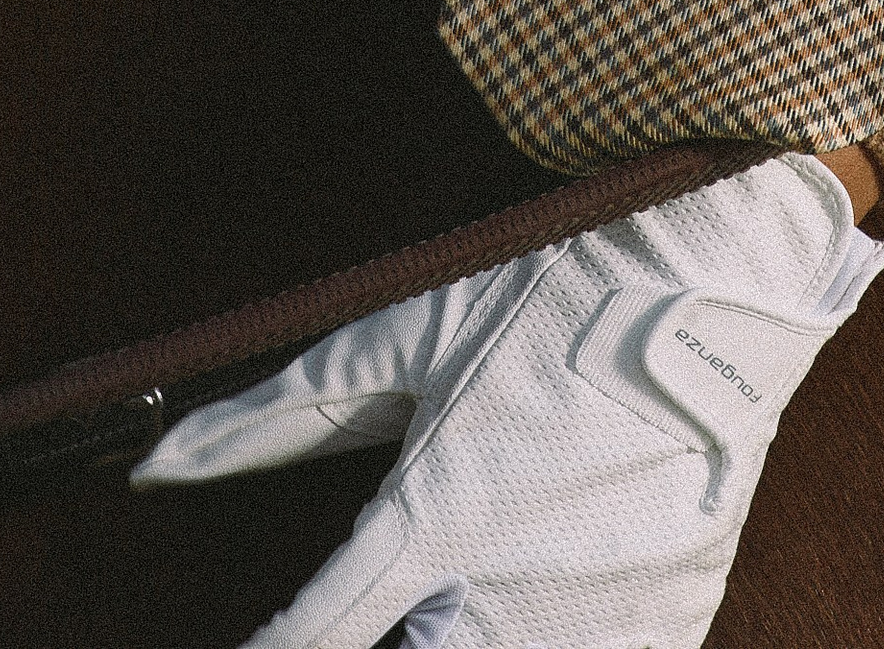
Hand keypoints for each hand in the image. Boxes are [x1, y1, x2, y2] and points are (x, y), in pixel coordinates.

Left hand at [131, 153, 883, 647]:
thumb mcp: (413, 327)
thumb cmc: (560, 285)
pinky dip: (561, 637)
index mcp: (438, 516)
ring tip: (466, 592)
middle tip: (405, 594)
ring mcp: (599, 613)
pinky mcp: (672, 618)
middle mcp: (510, 585)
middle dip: (396, 637)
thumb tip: (159, 456)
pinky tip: (547, 596)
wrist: (724, 271)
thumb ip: (283, 408)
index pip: (315, 636)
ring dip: (466, 636)